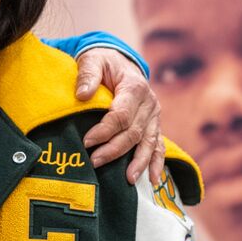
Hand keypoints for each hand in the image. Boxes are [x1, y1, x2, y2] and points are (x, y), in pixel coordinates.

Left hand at [76, 49, 165, 183]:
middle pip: (133, 132)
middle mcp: (149, 103)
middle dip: (114, 150)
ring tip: (128, 179)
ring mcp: (154, 116)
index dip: (104, 130)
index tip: (86, 142)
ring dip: (138, 162)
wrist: (120, 61)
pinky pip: (159, 146)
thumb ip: (87, 75)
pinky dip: (157, 163)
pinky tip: (153, 180)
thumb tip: (82, 95)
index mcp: (135, 87)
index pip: (121, 115)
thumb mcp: (93, 60)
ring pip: (148, 143)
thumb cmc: (103, 63)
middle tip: (94, 162)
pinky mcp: (154, 125)